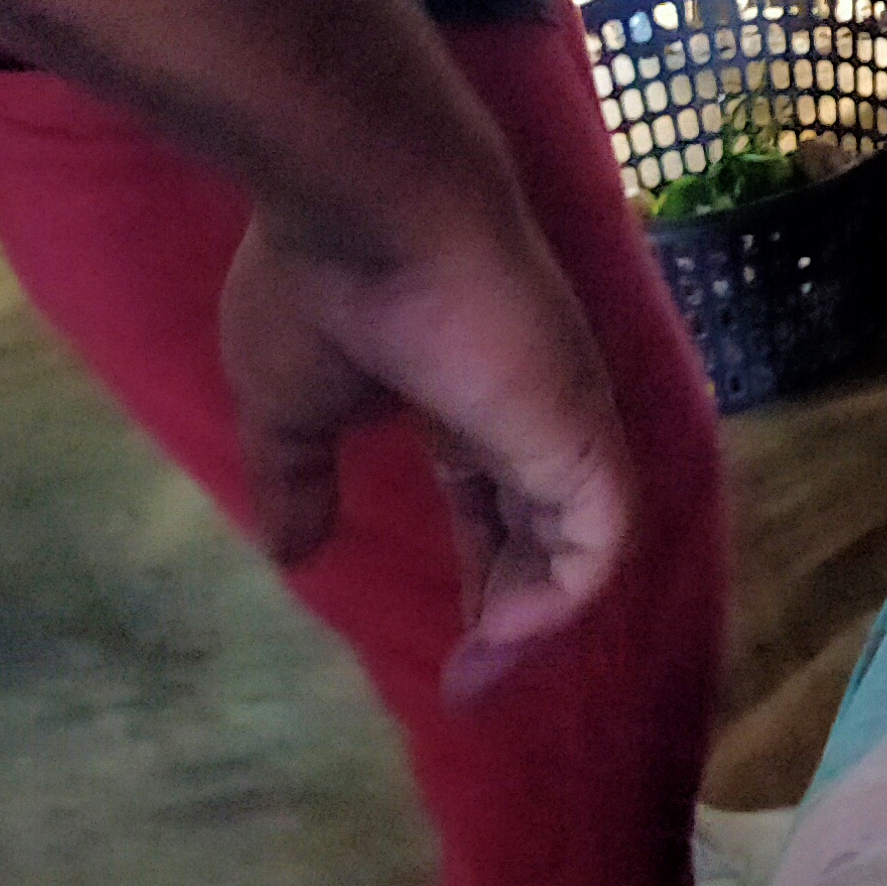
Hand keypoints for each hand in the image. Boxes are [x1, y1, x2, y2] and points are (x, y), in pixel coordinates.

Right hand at [217, 194, 631, 700]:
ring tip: (483, 669)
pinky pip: (599, 537)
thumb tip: (294, 552)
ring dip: (541, 618)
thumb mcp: (286, 408)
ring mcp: (561, 417)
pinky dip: (564, 595)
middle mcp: (526, 413)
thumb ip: (299, 481)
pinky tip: (504, 631)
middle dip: (518, 615)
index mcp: (466, 403)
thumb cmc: (320, 286)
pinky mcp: (577, 424)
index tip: (451, 659)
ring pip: (585, 541)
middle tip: (472, 683)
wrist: (366, 202)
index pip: (496, 509)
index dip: (485, 581)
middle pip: (547, 534)